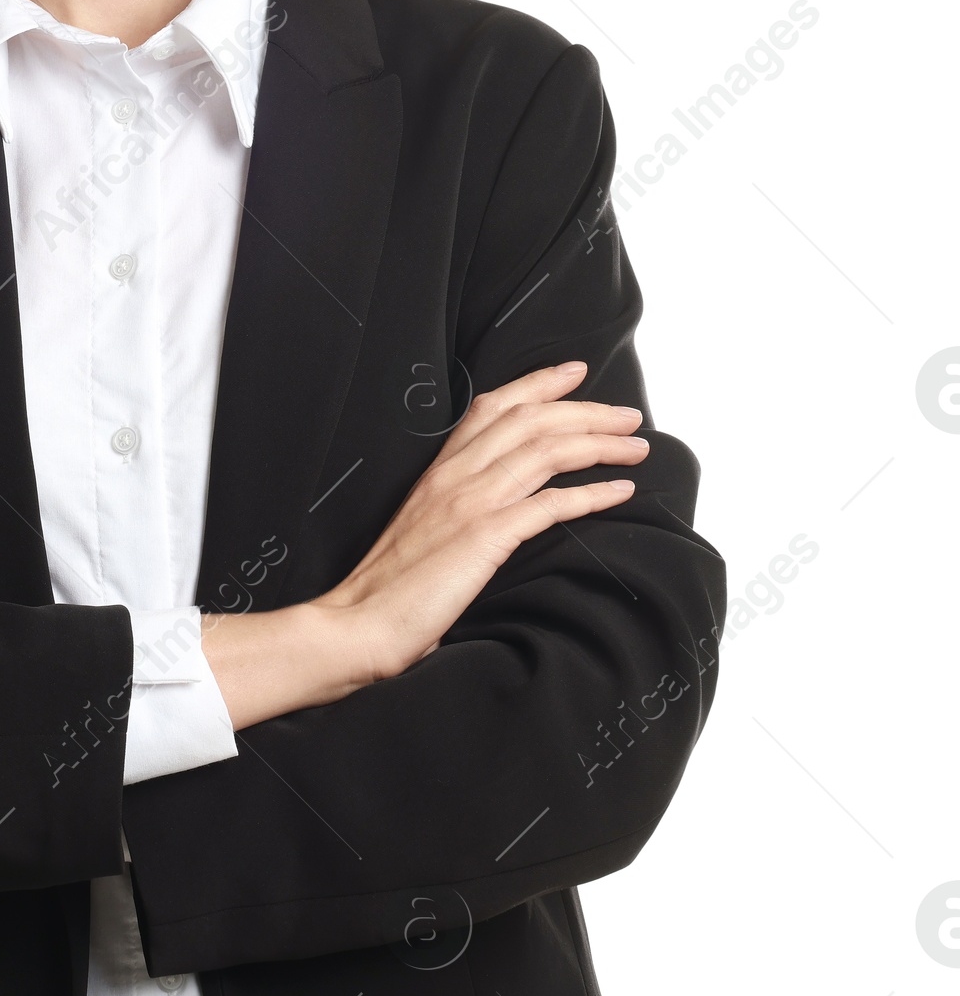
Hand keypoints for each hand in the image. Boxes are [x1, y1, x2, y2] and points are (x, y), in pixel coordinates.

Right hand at [201, 361, 645, 728]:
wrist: (358, 623)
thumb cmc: (389, 588)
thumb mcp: (422, 529)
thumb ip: (455, 508)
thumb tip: (499, 505)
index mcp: (439, 470)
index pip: (493, 407)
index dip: (538, 384)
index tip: (575, 373)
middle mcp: (455, 475)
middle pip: (530, 420)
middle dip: (586, 410)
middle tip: (628, 414)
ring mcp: (468, 503)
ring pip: (544, 450)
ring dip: (598, 443)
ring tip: (636, 446)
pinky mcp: (483, 537)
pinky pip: (548, 504)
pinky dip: (590, 494)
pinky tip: (620, 491)